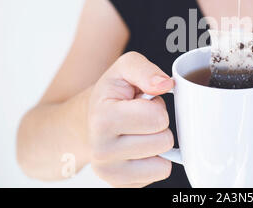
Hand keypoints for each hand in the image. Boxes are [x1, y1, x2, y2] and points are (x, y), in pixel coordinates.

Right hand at [88, 51, 173, 187]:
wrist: (87, 120)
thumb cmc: (111, 94)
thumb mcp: (124, 68)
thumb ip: (145, 70)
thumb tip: (165, 84)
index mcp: (103, 119)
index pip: (157, 118)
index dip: (156, 106)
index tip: (141, 102)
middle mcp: (101, 150)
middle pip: (163, 141)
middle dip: (158, 126)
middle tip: (140, 118)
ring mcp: (108, 172)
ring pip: (163, 163)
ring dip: (156, 144)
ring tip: (138, 132)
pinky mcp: (119, 184)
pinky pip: (157, 174)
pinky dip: (153, 161)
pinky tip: (137, 148)